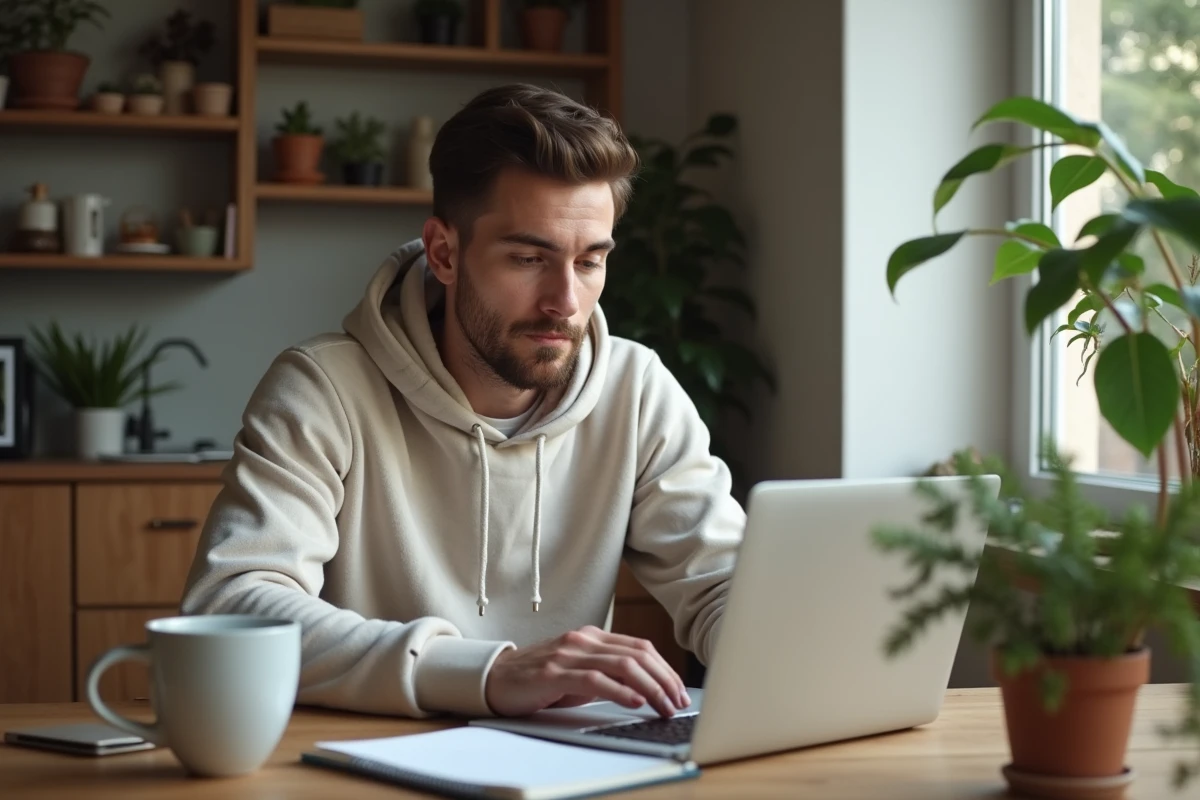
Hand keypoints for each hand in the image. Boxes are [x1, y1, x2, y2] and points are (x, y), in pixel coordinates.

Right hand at [485, 625, 689, 717]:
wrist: (495, 678)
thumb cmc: (540, 679)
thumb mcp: (579, 673)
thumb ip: (607, 674)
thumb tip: (646, 691)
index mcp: (592, 637)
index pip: (640, 647)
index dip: (665, 669)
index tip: (679, 691)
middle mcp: (583, 640)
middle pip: (637, 654)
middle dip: (664, 680)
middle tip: (678, 703)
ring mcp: (568, 653)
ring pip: (622, 665)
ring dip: (650, 688)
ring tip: (664, 706)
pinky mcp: (554, 671)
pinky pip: (595, 679)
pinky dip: (620, 690)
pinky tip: (635, 701)